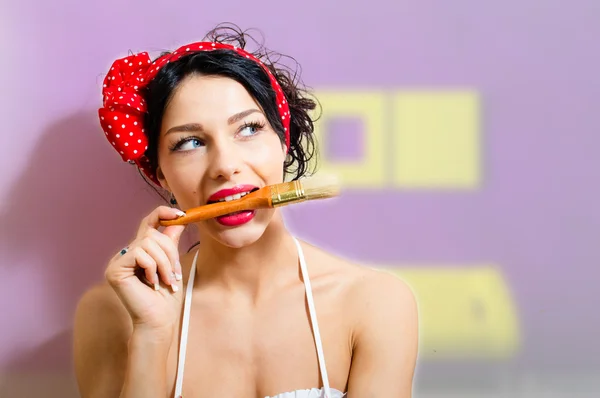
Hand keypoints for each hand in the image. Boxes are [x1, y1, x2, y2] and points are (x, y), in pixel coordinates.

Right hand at [105, 206, 186, 334]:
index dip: (162, 213)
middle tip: (174, 274)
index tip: (180, 214)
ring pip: (148, 243)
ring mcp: (119, 261)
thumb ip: (171, 242)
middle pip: (153, 234)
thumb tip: (179, 219)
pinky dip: (152, 267)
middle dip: (170, 253)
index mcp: (142, 251)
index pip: (148, 223)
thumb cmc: (167, 297)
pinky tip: (152, 283)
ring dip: (164, 263)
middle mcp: (128, 253)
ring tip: (166, 281)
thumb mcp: (172, 263)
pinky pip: (139, 254)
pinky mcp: (115, 269)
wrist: (159, 320)